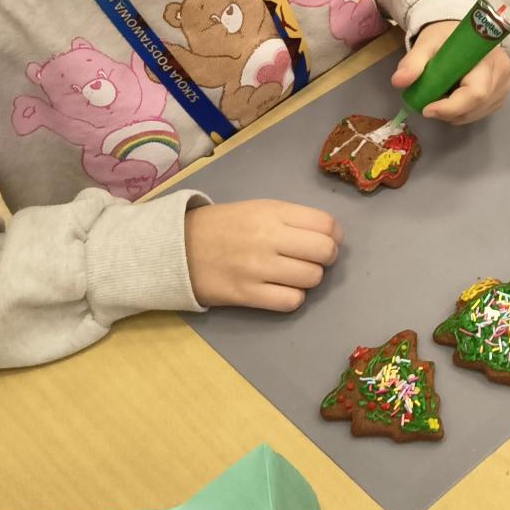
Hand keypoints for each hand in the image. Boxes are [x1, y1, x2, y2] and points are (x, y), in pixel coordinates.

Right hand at [185, 200, 341, 312]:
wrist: (176, 247)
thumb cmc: (223, 226)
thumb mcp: (257, 208)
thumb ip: (292, 218)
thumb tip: (330, 235)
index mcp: (272, 212)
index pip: (325, 224)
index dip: (333, 235)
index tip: (326, 240)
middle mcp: (268, 237)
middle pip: (324, 252)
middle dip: (326, 258)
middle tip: (312, 259)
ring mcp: (257, 268)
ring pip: (311, 278)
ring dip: (308, 279)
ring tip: (292, 274)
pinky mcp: (246, 294)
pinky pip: (291, 301)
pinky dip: (292, 298)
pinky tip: (281, 290)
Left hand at [392, 19, 509, 123]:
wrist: (461, 33)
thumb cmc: (445, 37)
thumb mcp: (426, 44)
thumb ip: (413, 62)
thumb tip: (398, 81)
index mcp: (489, 57)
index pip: (476, 92)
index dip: (451, 107)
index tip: (426, 109)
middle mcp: (503, 72)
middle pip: (477, 106)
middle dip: (449, 112)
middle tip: (429, 104)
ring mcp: (504, 85)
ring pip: (478, 113)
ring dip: (454, 114)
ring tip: (439, 99)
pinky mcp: (500, 95)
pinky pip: (480, 113)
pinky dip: (462, 113)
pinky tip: (451, 100)